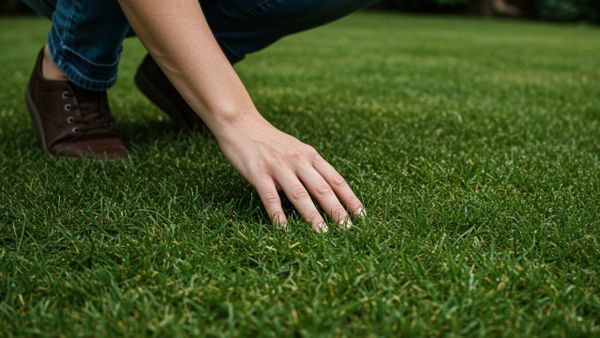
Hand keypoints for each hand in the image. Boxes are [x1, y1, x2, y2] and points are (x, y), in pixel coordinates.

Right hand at [215, 113, 365, 231]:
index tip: (361, 215)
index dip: (350, 198)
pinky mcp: (258, 172)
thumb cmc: (269, 141)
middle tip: (347, 230)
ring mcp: (278, 166)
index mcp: (310, 155)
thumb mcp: (295, 150)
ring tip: (322, 233)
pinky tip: (284, 228)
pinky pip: (270, 196)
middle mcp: (298, 160)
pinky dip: (278, 214)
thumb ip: (309, 168)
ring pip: (300, 194)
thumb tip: (325, 193)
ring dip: (312, 215)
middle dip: (336, 210)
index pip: (336, 180)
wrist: (240, 122)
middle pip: (322, 188)